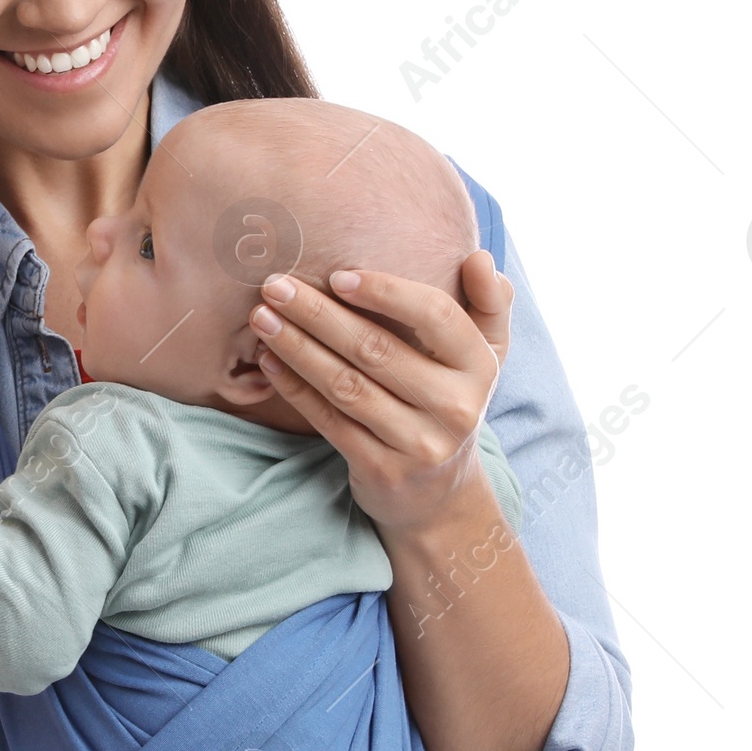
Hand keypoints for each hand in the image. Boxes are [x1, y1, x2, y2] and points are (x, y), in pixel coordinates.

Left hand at [248, 250, 512, 536]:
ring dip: (297, 347)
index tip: (337, 274)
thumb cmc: (450, 400)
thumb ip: (490, 303)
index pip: (435, 316)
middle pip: (376, 349)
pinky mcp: (381, 469)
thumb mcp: (486, 355)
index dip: (385, 292)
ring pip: (346, 385)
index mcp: (480, 366)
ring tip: (261, 317)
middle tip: (275, 285)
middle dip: (319, 313)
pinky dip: (295, 388)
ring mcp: (418, 443)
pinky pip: (329, 420)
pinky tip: (268, 360)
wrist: (439, 494)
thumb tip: (479, 256)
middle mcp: (455, 406)